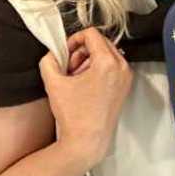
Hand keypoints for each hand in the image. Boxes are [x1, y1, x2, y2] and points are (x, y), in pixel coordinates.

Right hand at [39, 27, 132, 167]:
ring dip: (88, 59)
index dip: (74, 39)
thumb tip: (52, 52)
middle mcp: (121, 68)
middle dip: (81, 50)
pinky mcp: (125, 87)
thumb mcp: (53, 82)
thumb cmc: (74, 116)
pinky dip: (97, 69)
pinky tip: (84, 84)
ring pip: (106, 53)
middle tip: (68, 66)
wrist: (87, 141)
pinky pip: (111, 66)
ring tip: (75, 77)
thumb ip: (48, 60)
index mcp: (107, 63)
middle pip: (100, 42)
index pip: (91, 34)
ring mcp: (125, 78)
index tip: (65, 52)